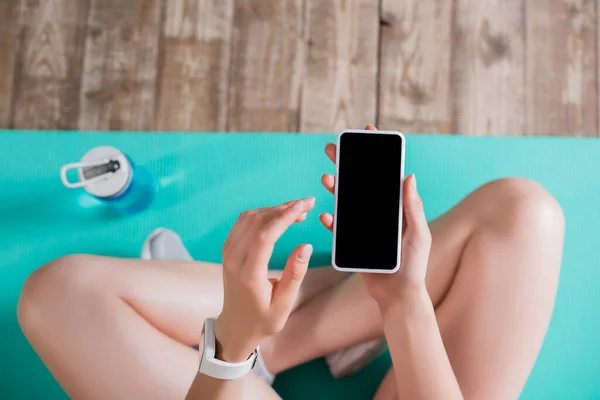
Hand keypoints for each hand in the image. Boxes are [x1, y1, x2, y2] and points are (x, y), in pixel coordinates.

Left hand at [214, 198, 314, 361]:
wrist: (235, 326)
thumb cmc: (263, 319)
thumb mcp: (284, 304)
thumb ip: (295, 274)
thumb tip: (306, 246)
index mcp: (249, 274)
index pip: (265, 235)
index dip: (285, 216)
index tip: (304, 206)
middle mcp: (234, 259)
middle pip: (257, 221)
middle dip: (284, 208)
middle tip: (307, 204)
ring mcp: (228, 252)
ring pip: (250, 217)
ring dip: (274, 209)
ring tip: (297, 211)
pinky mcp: (228, 249)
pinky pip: (243, 222)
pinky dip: (263, 214)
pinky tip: (279, 216)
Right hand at [320, 125, 431, 308]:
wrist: (398, 295)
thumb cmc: (414, 266)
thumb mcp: (418, 234)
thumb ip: (413, 207)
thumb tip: (409, 176)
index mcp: (396, 208)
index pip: (385, 176)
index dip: (376, 154)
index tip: (368, 133)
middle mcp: (379, 213)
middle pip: (361, 184)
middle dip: (347, 165)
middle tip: (334, 149)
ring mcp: (365, 227)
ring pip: (346, 202)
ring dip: (335, 189)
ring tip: (326, 178)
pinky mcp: (353, 243)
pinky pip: (338, 228)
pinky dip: (331, 221)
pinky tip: (325, 216)